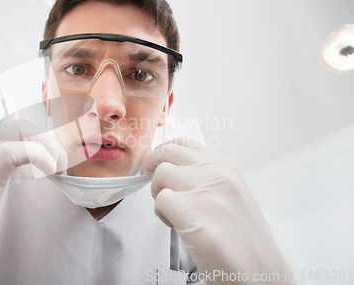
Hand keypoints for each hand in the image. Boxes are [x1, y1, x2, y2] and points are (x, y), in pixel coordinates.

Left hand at [141, 136, 293, 284]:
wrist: (260, 273)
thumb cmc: (244, 241)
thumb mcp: (231, 196)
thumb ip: (206, 179)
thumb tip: (172, 170)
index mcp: (227, 168)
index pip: (184, 143)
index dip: (164, 152)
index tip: (156, 165)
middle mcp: (217, 173)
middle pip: (167, 153)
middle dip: (153, 167)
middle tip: (153, 186)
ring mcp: (206, 191)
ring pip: (160, 175)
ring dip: (158, 194)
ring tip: (172, 214)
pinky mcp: (192, 212)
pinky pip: (160, 200)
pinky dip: (161, 214)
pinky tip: (176, 226)